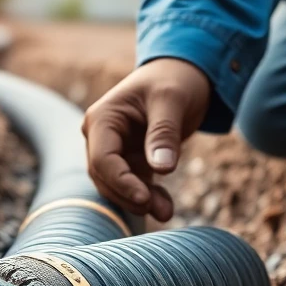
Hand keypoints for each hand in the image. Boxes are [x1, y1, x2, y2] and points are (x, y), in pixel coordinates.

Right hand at [82, 58, 210, 220]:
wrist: (183, 73)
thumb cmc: (175, 80)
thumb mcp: (172, 100)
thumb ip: (164, 133)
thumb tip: (162, 168)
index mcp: (102, 118)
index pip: (102, 159)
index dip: (121, 182)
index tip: (145, 198)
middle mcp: (101, 136)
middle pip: (105, 177)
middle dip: (130, 196)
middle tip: (161, 211)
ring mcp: (115, 149)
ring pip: (117, 185)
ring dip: (138, 201)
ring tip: (166, 212)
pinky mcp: (131, 159)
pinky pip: (133, 184)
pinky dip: (148, 196)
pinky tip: (165, 206)